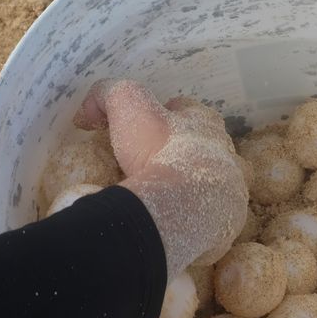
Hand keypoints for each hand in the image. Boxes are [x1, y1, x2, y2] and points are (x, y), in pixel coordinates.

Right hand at [75, 79, 247, 277]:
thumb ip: (106, 95)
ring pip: (211, 182)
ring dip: (192, 185)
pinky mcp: (227, 222)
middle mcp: (224, 153)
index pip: (187, 110)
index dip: (166, 113)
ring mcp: (230, 189)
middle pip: (203, 146)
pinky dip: (194, 217)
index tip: (147, 124)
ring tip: (166, 197)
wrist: (185, 205)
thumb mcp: (127, 104)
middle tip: (155, 162)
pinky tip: (175, 222)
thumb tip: (87, 112)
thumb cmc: (160, 149)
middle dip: (184, 150)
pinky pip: (211, 217)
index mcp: (205, 123)